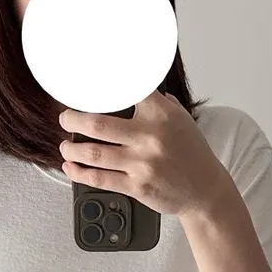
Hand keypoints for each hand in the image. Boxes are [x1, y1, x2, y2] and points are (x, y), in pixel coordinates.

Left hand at [58, 91, 235, 221]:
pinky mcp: (137, 186)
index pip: (127, 89)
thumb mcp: (180, 119)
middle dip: (72, 120)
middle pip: (97, 124)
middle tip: (65, 119)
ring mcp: (142, 163)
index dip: (103, 82)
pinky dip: (80, 174)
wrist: (205, 191)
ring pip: (94, 153)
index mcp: (161, 113)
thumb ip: (157, 104)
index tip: (84, 81)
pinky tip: (71, 168)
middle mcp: (150, 136)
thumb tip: (136, 86)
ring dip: (72, 149)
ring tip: (65, 147)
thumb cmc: (191, 154)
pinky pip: (100, 179)